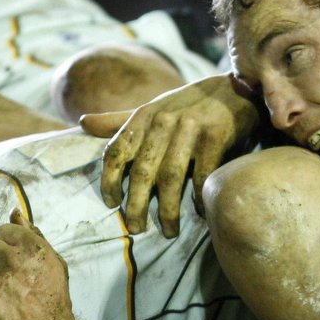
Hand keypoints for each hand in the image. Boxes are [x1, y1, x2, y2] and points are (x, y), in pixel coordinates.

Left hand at [82, 73, 258, 236]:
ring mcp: (190, 127)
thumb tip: (83, 122)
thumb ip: (119, 120)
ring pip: (171, 178)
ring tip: (168, 231)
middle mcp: (163, 120)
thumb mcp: (154, 109)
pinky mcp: (216, 135)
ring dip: (168, 210)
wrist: (236, 89)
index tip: (111, 203)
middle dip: (136, 205)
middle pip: (142, 171)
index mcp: (144, 116)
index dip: (109, 180)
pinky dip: (198, 197)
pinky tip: (197, 211)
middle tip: (136, 229)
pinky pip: (203, 175)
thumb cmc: (190, 105)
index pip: (116, 151)